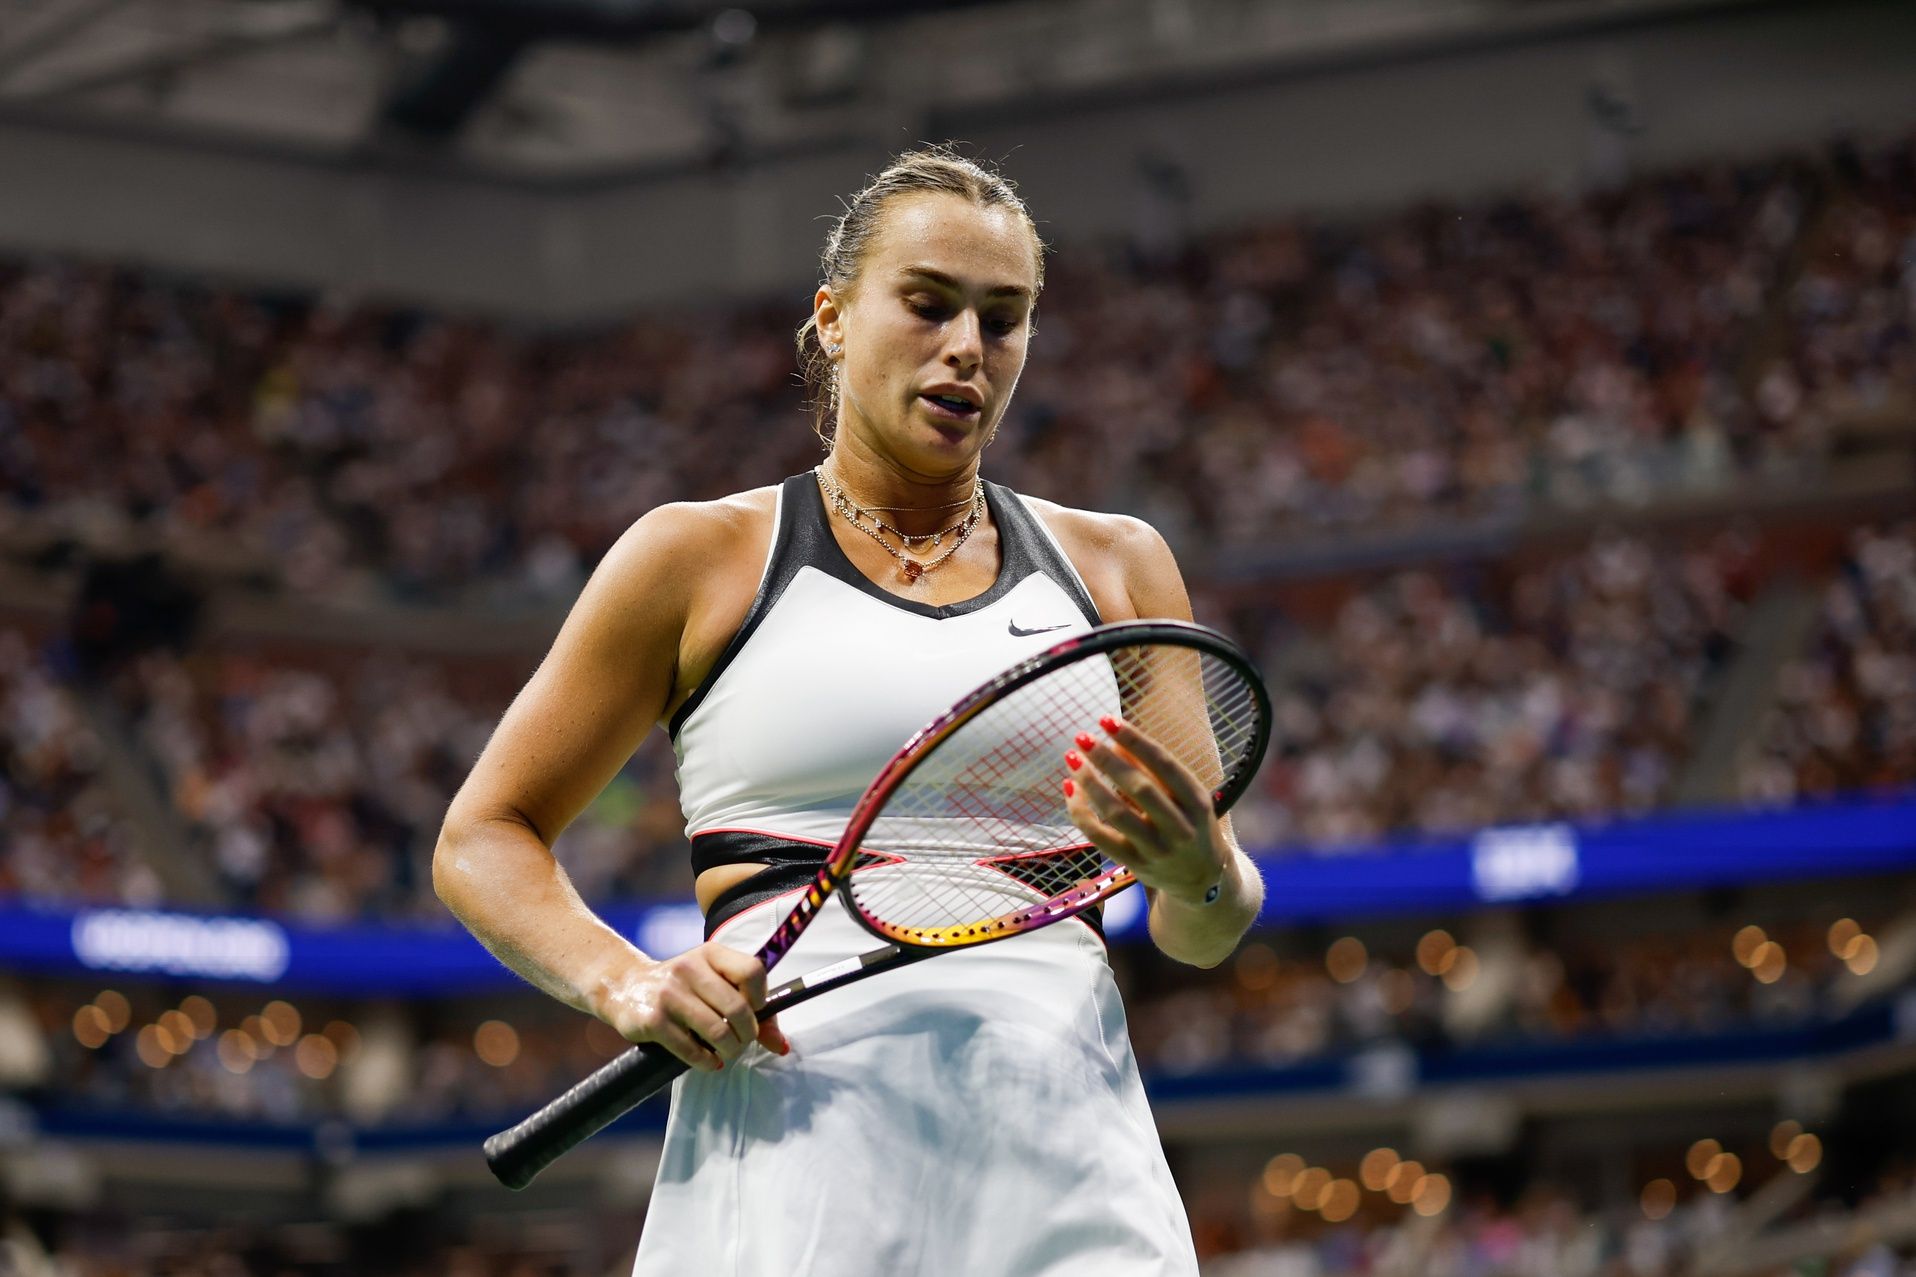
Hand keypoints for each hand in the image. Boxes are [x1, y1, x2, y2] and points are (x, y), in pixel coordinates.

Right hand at [593, 942, 789, 1071]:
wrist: (624, 987)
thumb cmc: (682, 988)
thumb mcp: (712, 984)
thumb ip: (749, 1008)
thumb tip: (780, 1045)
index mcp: (710, 953)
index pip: (752, 971)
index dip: (761, 997)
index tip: (755, 1012)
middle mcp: (689, 968)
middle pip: (738, 1008)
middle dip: (747, 1035)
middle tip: (741, 1042)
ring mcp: (669, 993)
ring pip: (718, 1032)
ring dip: (729, 1051)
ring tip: (725, 1053)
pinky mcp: (653, 1020)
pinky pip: (692, 1050)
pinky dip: (706, 1061)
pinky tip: (708, 1061)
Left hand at [1063, 714, 1227, 907]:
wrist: (1203, 879)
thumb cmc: (1190, 825)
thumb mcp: (1185, 797)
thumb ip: (1153, 771)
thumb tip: (1113, 742)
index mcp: (1198, 802)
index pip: (1164, 765)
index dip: (1135, 740)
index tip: (1107, 720)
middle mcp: (1180, 827)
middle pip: (1139, 788)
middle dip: (1106, 759)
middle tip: (1081, 737)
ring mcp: (1157, 849)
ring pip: (1116, 813)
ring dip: (1090, 783)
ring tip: (1072, 759)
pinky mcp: (1135, 865)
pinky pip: (1101, 837)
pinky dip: (1082, 813)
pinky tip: (1071, 790)